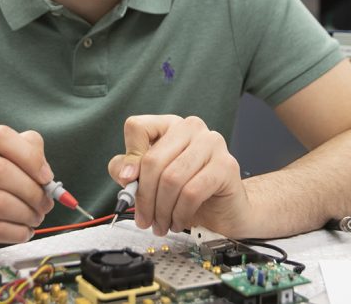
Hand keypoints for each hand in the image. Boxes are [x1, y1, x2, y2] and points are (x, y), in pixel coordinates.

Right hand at [0, 125, 53, 263]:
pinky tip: (24, 231)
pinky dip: (18, 232)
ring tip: (36, 217)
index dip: (30, 156)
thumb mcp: (1, 159)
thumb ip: (27, 150)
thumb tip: (44, 173)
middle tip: (46, 203)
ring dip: (27, 213)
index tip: (47, 177)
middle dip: (32, 189)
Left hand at [107, 115, 251, 236]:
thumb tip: (124, 173)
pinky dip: (180, 213)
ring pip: (172, 178)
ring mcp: (211, 143)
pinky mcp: (226, 165)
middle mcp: (191, 128)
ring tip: (161, 225)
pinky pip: (192, 192)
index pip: (138, 127)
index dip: (129, 156)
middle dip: (145, 197)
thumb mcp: (151, 181)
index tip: (127, 181)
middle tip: (144, 220)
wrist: (224, 211)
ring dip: (162, 210)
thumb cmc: (187, 193)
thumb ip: (130, 171)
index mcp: (169, 125)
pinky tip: (178, 222)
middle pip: (153, 159)